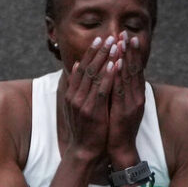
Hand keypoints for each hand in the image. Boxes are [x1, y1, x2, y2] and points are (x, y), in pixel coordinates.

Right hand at [62, 35, 119, 163]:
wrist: (85, 150)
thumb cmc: (86, 128)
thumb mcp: (78, 105)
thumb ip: (77, 86)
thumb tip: (78, 65)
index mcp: (72, 93)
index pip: (81, 68)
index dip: (91, 53)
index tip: (100, 39)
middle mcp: (75, 96)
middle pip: (87, 68)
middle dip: (99, 51)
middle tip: (109, 36)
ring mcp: (83, 103)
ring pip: (94, 76)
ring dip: (105, 59)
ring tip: (114, 45)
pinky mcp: (93, 111)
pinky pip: (101, 89)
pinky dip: (108, 76)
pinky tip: (115, 64)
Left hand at [108, 31, 145, 166]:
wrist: (120, 148)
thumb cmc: (118, 126)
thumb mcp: (121, 105)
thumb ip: (120, 90)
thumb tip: (117, 74)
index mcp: (136, 94)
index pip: (135, 69)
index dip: (132, 53)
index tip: (128, 37)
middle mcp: (136, 96)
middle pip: (134, 69)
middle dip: (130, 50)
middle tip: (126, 33)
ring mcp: (131, 103)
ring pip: (128, 77)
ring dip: (125, 58)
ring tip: (122, 42)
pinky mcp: (124, 110)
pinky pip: (120, 90)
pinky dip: (118, 75)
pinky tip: (116, 63)